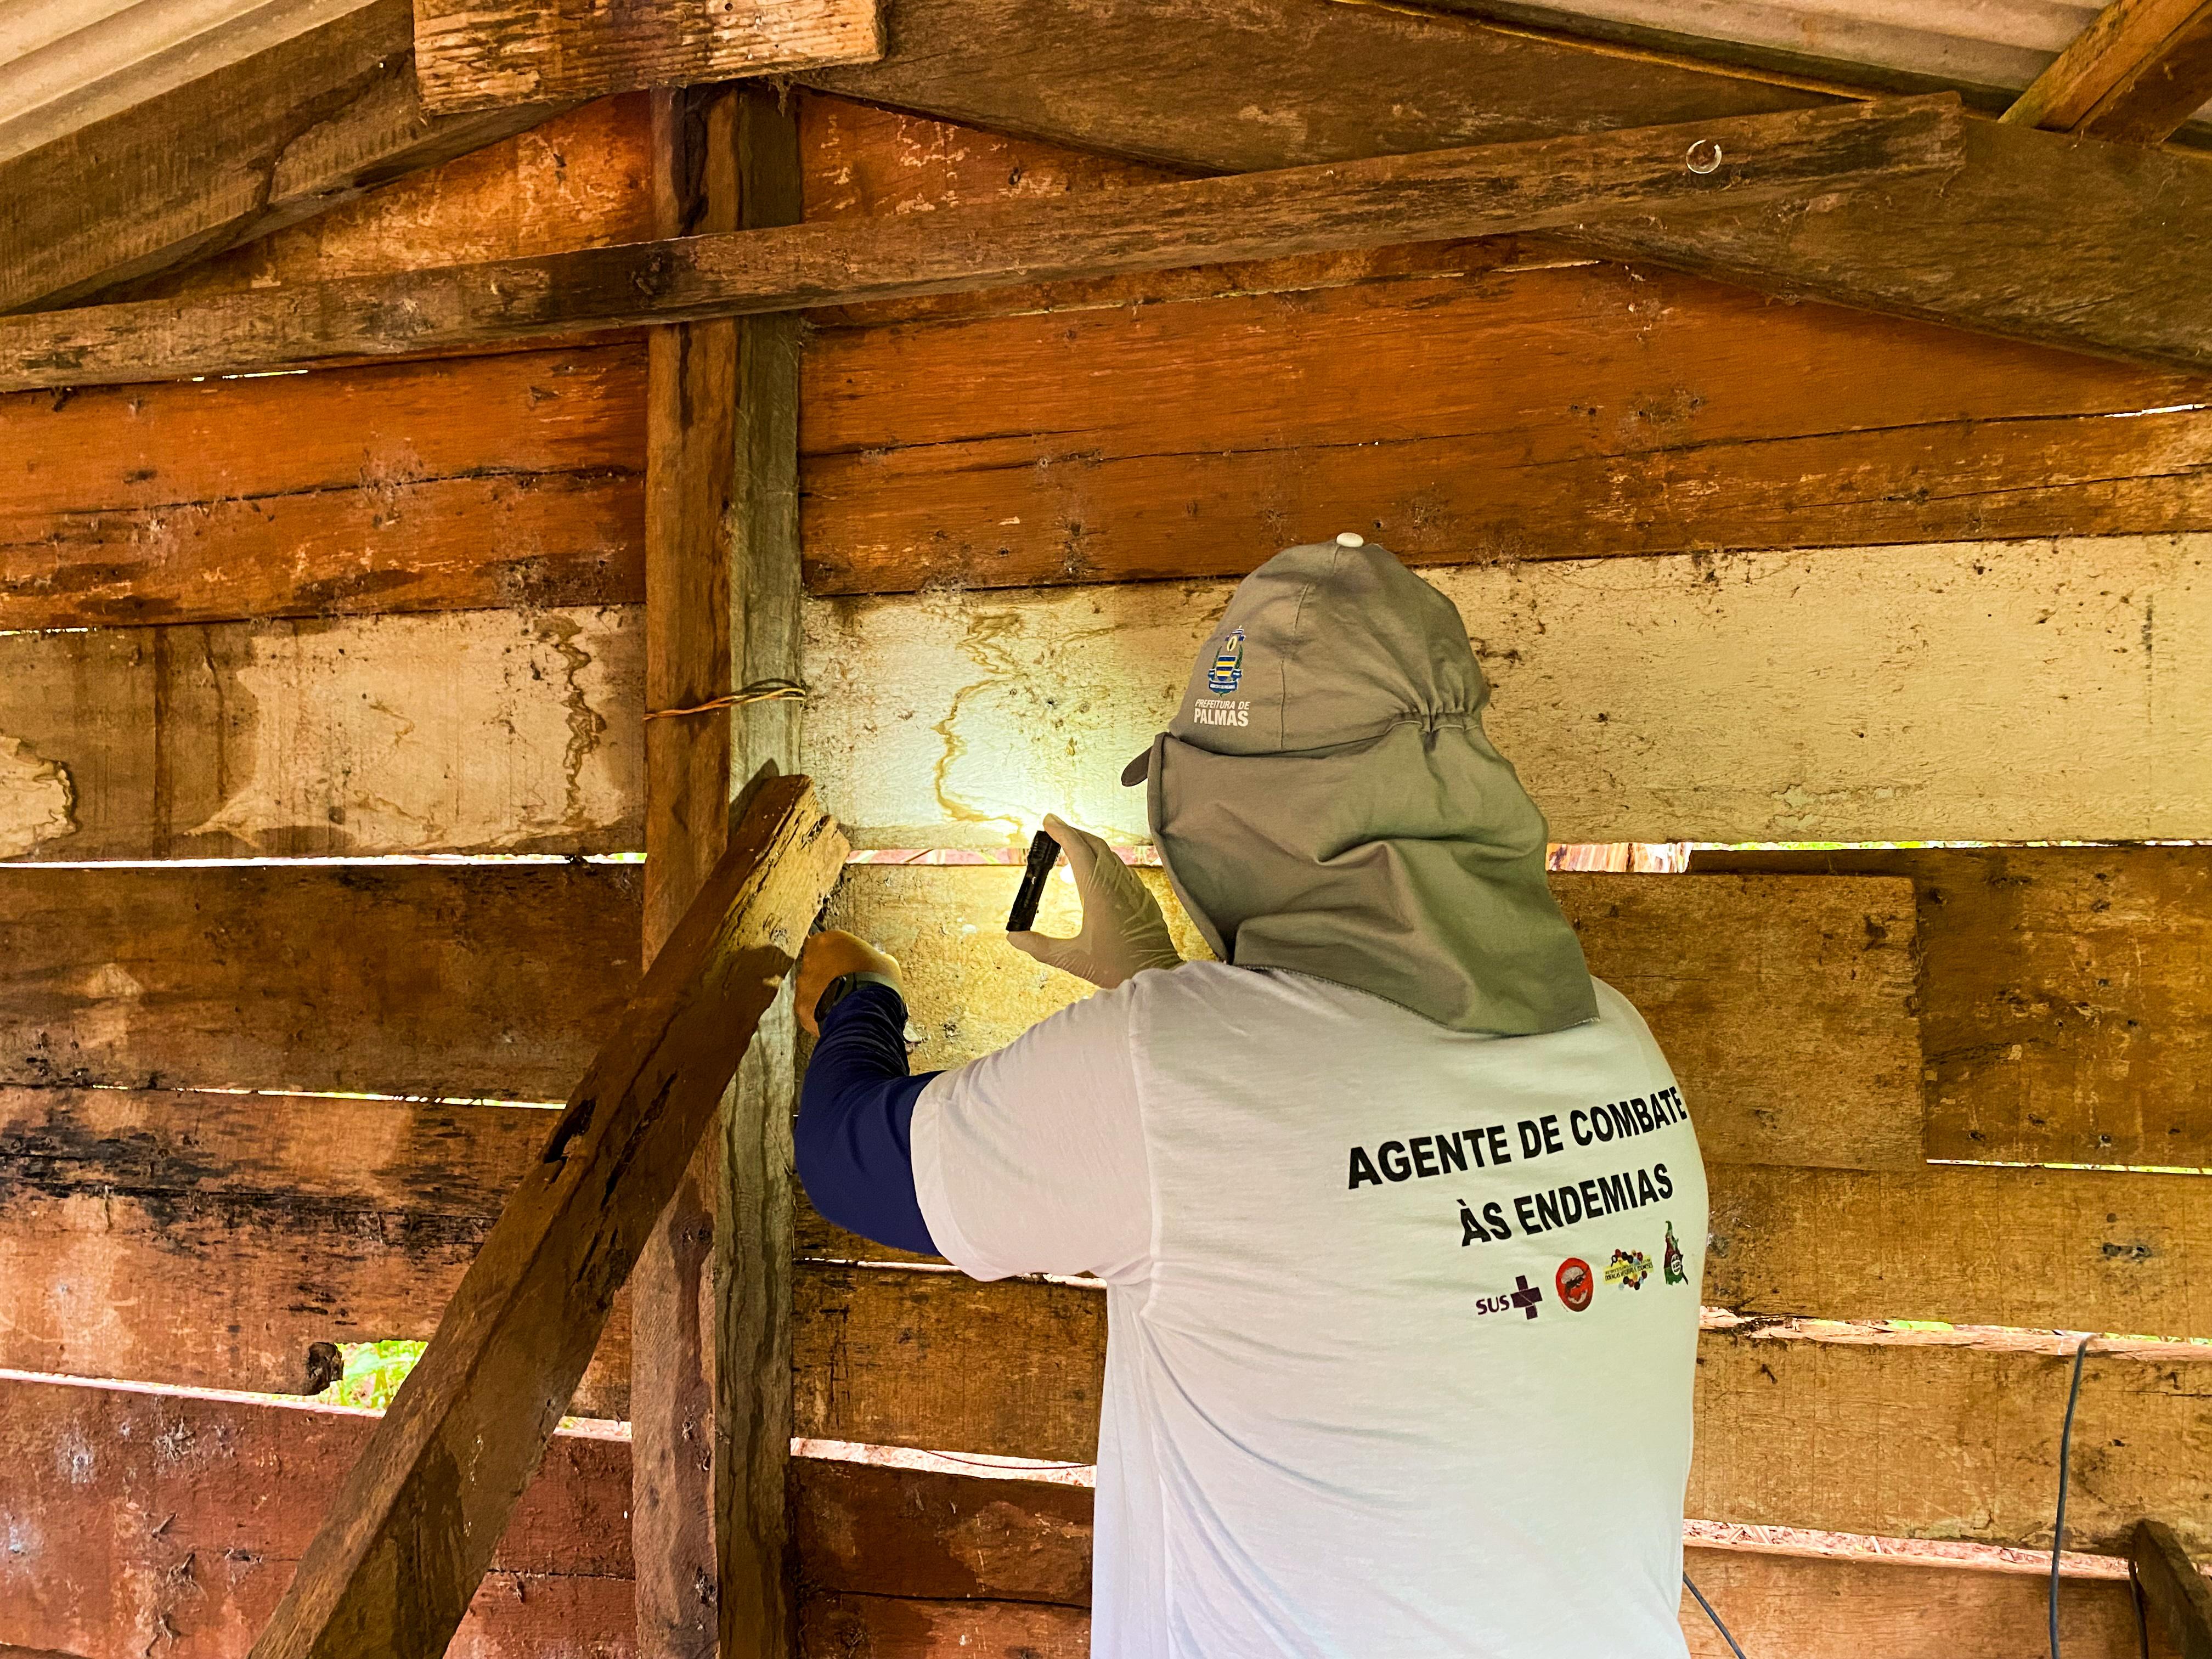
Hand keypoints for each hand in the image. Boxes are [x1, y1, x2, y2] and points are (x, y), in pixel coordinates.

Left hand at [796, 930, 901, 1035]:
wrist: (865, 1012)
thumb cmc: (876, 983)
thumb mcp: (885, 963)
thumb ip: (875, 957)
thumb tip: (879, 961)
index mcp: (830, 940)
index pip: (830, 943)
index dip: (841, 956)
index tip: (850, 964)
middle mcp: (811, 957)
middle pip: (817, 963)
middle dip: (829, 973)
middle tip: (846, 983)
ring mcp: (804, 982)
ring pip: (811, 985)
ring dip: (823, 991)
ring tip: (842, 1001)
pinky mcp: (801, 1004)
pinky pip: (809, 1006)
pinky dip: (819, 1009)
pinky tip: (836, 1013)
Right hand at [1008, 814, 1183, 989]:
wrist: (1156, 974)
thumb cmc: (1117, 967)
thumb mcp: (1072, 959)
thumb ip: (1040, 947)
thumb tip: (1014, 937)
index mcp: (1098, 892)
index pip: (1078, 850)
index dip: (1062, 832)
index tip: (1049, 821)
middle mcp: (1117, 884)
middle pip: (1095, 845)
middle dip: (1074, 832)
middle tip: (1056, 828)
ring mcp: (1133, 888)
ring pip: (1111, 855)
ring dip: (1090, 845)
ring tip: (1073, 844)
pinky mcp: (1143, 897)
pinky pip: (1122, 869)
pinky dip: (1105, 860)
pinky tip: (1098, 870)